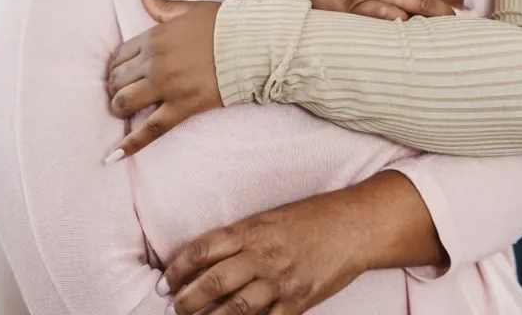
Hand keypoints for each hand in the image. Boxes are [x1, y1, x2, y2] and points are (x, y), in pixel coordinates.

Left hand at [104, 0, 220, 161]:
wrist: (254, 44)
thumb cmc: (225, 25)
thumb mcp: (190, 10)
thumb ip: (163, 6)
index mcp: (155, 37)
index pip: (119, 55)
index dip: (117, 66)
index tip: (121, 73)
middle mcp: (155, 62)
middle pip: (118, 80)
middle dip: (116, 88)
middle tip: (123, 93)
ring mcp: (167, 86)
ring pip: (125, 103)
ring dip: (119, 108)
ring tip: (124, 111)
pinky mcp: (183, 107)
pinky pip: (151, 129)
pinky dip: (130, 145)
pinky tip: (112, 157)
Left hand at [160, 189, 369, 314]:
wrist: (355, 225)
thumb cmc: (313, 217)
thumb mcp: (272, 217)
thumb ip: (242, 237)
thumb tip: (207, 259)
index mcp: (254, 229)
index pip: (205, 249)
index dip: (179, 267)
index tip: (166, 280)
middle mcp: (264, 255)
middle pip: (214, 282)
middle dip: (187, 300)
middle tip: (174, 307)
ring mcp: (282, 281)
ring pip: (235, 310)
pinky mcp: (299, 301)